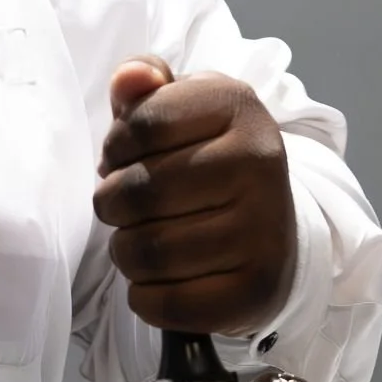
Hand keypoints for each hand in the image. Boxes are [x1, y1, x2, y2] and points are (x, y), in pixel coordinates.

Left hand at [92, 56, 296, 337]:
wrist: (268, 229)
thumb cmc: (204, 159)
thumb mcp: (178, 109)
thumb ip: (144, 85)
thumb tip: (130, 78)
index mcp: (238, 106)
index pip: (139, 126)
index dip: (115, 149)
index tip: (124, 159)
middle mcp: (261, 163)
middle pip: (138, 192)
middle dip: (112, 203)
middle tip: (125, 206)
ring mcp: (264, 230)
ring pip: (146, 251)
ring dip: (126, 251)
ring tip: (143, 239)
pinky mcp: (256, 290)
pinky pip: (163, 302)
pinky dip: (146, 296)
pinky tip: (163, 278)